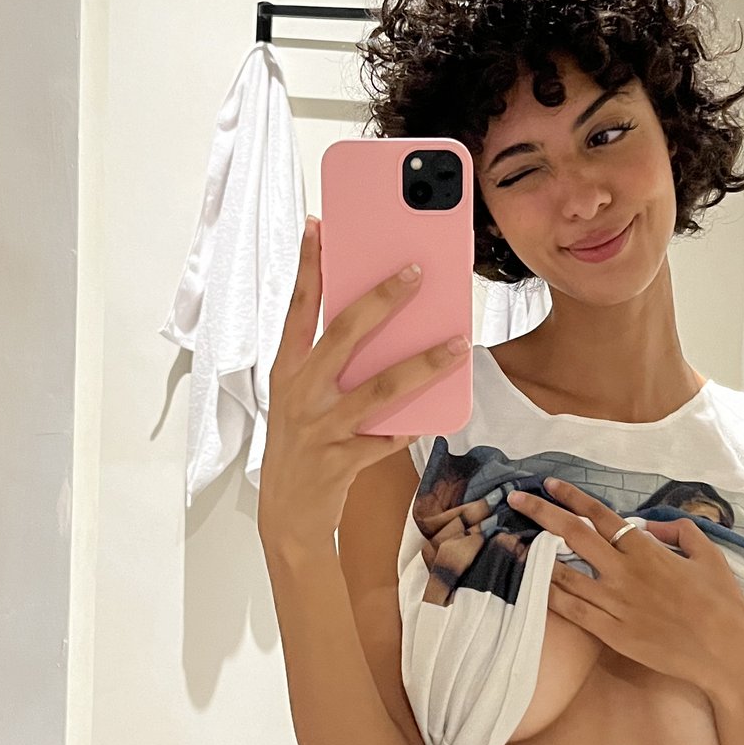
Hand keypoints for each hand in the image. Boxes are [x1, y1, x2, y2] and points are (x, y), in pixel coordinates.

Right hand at [257, 216, 467, 551]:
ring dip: (422, 364)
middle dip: (382, 299)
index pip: (296, 308)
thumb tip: (379, 323)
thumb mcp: (301, 398)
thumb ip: (330, 363)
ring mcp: (320, 427)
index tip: (319, 227)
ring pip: (379, 388)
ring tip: (457, 346)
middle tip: (417, 271)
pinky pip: (387, 438)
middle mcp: (300, 393)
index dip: (307, 266)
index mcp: (286, 370)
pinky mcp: (341, 460)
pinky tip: (431, 417)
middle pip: (343, 334)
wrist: (286, 517)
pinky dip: (411, 426)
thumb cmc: (300, 446)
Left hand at [504, 478, 743, 690]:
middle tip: (515, 500)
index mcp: (647, 551)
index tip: (549, 485)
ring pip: (563, 574)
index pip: (600, 515)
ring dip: (536, 557)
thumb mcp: (709, 555)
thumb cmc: (723, 604)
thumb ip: (680, 531)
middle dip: (541, 513)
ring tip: (514, 542)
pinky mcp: (612, 633)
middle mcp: (625, 573)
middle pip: (573, 536)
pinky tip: (534, 585)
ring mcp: (615, 605)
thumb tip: (651, 525)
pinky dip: (550, 595)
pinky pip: (572, 611)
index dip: (572, 497)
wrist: (727, 653)